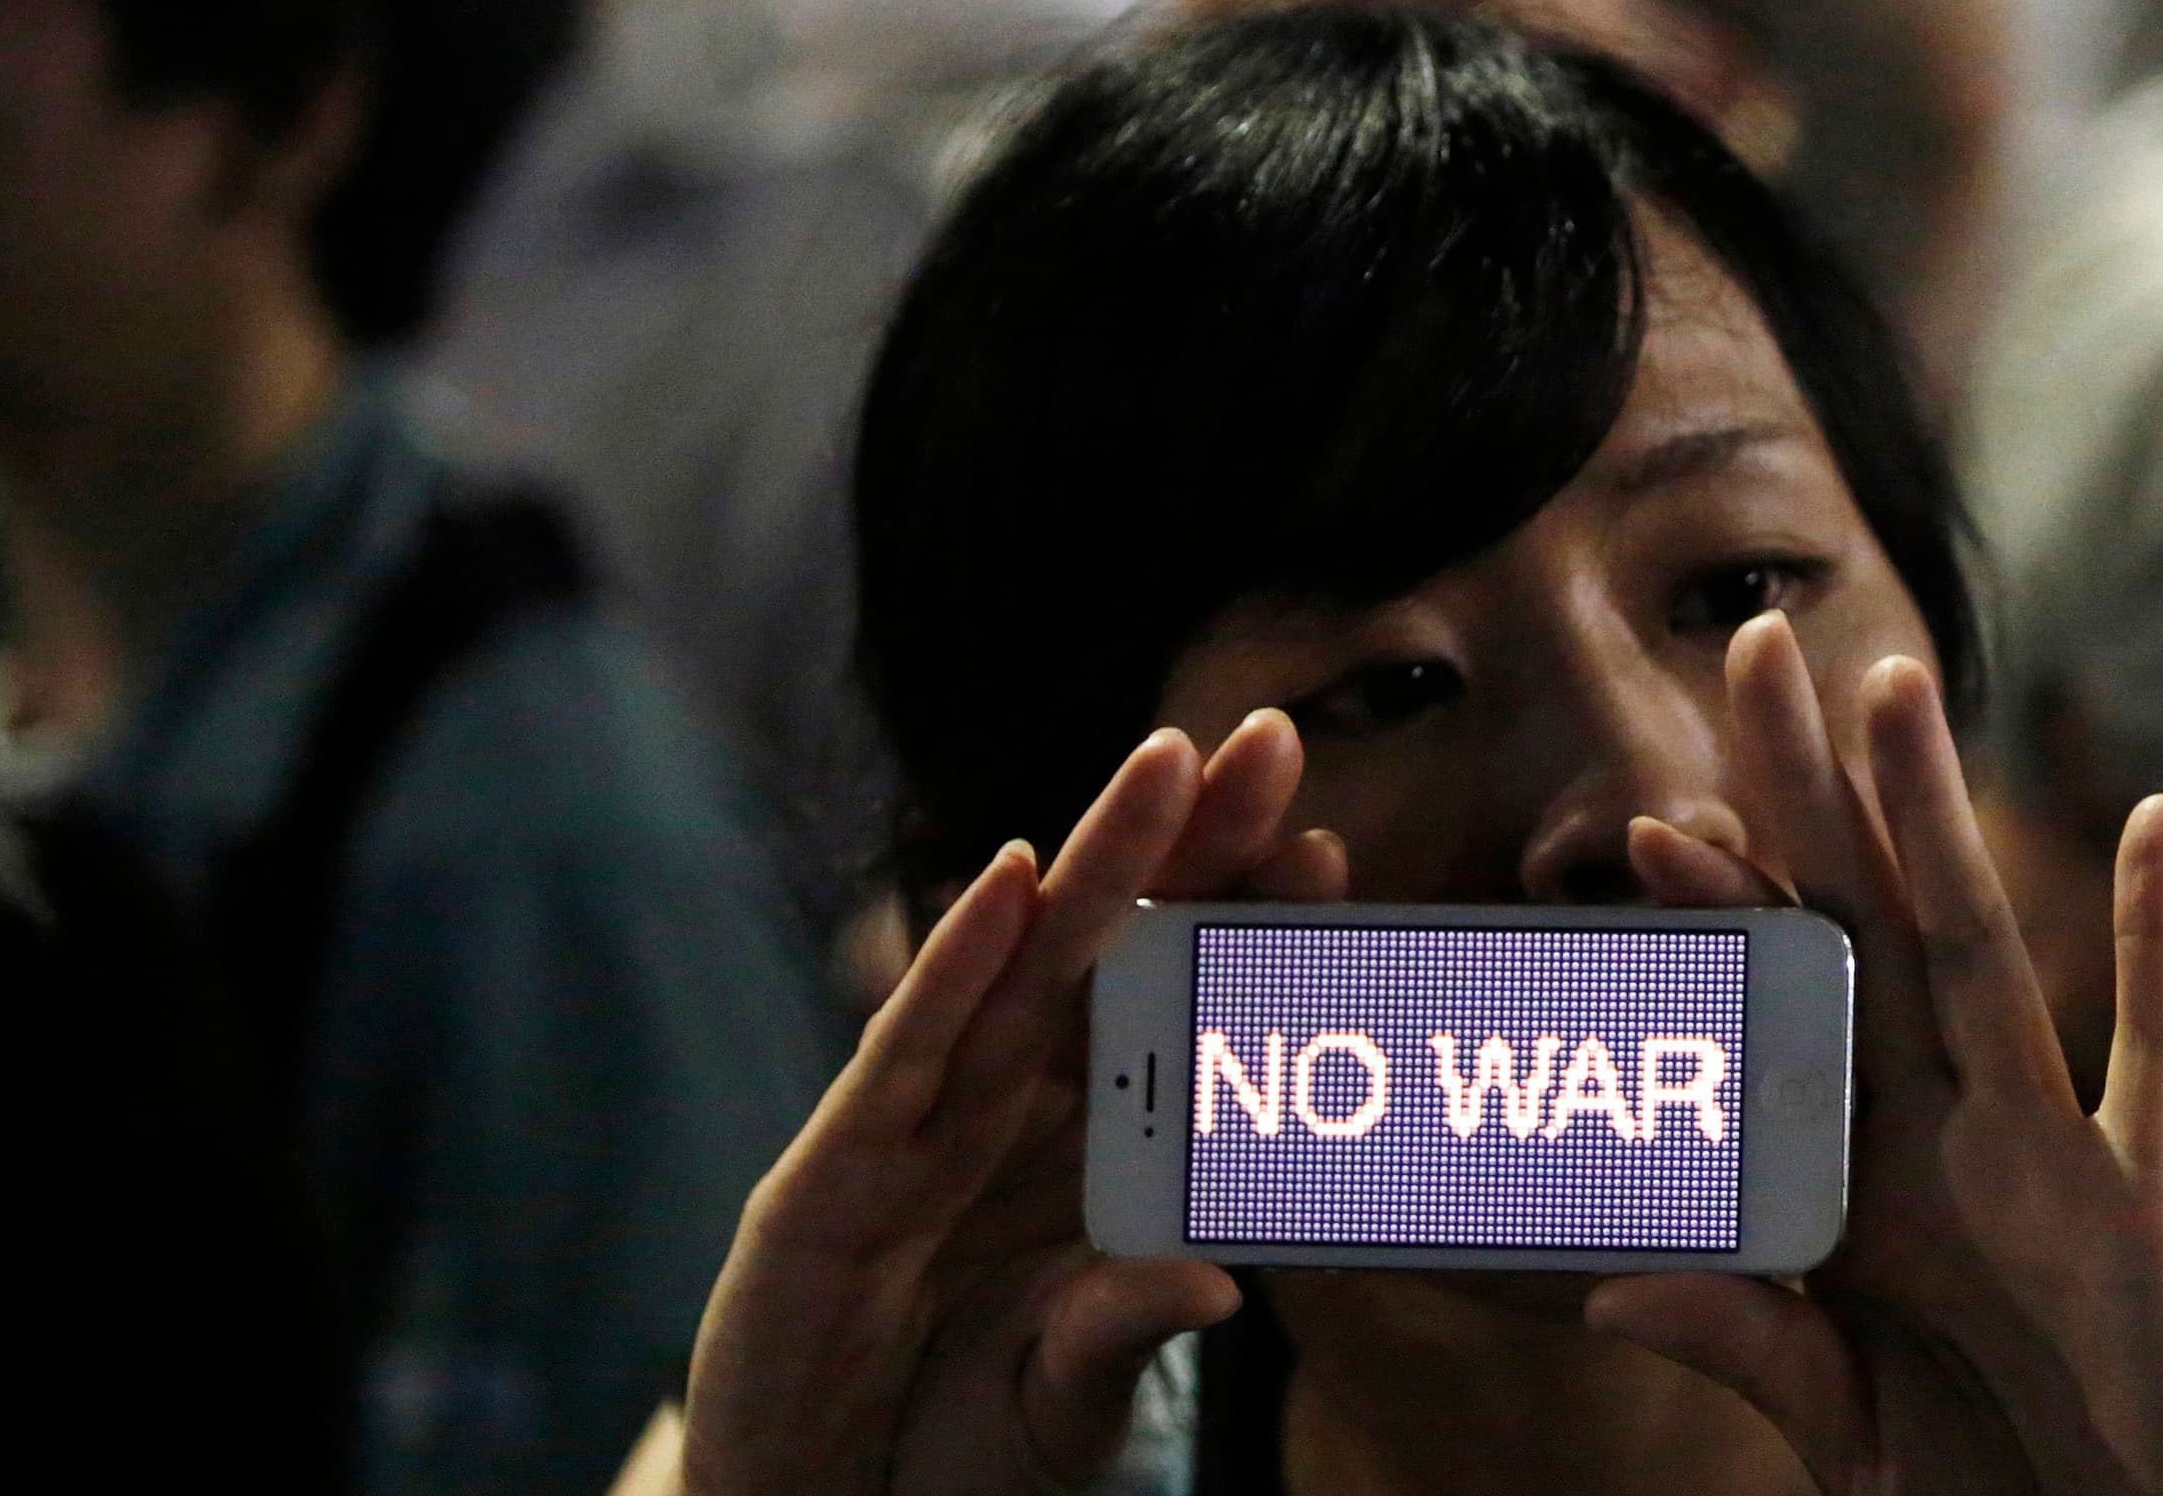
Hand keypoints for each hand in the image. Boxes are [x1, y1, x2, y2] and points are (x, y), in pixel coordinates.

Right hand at [678, 712, 1339, 1495]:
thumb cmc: (945, 1445)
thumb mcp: (1062, 1394)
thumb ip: (1128, 1324)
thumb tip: (1228, 1280)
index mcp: (1075, 1153)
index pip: (1173, 1014)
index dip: (1244, 930)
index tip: (1331, 848)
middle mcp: (1001, 1114)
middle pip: (1112, 952)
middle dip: (1191, 843)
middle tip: (1274, 737)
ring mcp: (915, 1129)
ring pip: (1020, 970)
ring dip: (1094, 863)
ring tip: (1166, 763)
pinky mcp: (830, 1171)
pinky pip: (905, 1055)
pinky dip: (950, 966)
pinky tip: (1008, 885)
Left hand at [1589, 612, 2162, 1495]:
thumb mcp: (1849, 1425)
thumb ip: (1755, 1342)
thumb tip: (1614, 1285)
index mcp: (1866, 1193)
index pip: (1781, 1021)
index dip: (1725, 917)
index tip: (1652, 821)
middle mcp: (1949, 1147)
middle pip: (1862, 933)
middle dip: (1807, 795)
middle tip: (1750, 645)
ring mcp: (2053, 1165)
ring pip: (1981, 955)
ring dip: (1935, 818)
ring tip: (1895, 681)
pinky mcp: (2153, 1216)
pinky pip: (2158, 1060)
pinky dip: (2160, 944)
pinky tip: (2159, 817)